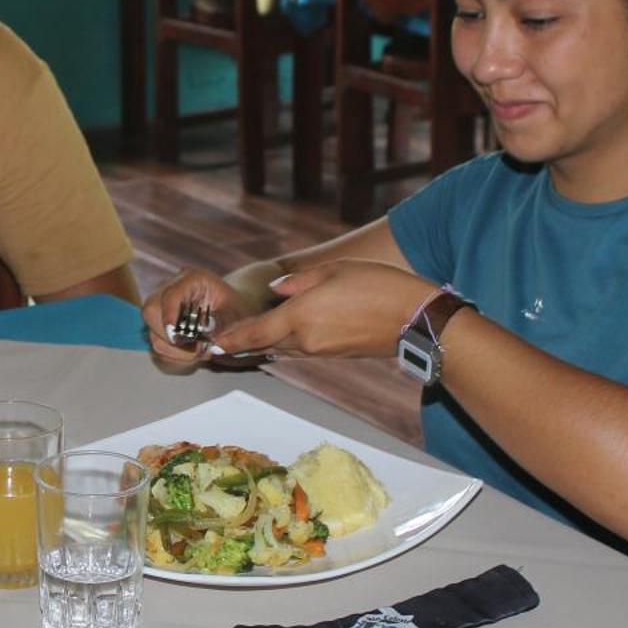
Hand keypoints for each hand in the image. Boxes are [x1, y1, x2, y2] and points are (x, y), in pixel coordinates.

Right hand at [142, 269, 254, 363]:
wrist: (234, 316)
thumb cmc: (238, 313)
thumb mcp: (238, 318)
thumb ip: (223, 330)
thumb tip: (207, 346)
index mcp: (193, 279)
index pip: (170, 295)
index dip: (169, 316)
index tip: (177, 338)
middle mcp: (172, 287)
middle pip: (151, 309)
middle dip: (169, 335)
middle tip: (195, 349)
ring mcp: (161, 304)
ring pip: (150, 329)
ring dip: (172, 348)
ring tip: (198, 351)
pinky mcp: (158, 321)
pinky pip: (155, 340)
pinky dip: (171, 353)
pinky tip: (190, 352)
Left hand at [208, 260, 432, 359]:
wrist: (415, 318)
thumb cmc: (378, 285)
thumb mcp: (334, 271)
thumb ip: (299, 282)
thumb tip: (277, 291)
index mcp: (300, 316)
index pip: (254, 332)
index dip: (231, 339)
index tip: (211, 345)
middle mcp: (305, 339)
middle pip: (265, 343)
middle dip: (245, 341)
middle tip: (222, 341)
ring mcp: (320, 351)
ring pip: (283, 347)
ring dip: (267, 342)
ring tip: (249, 337)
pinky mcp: (334, 356)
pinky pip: (301, 350)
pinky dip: (289, 343)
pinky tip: (285, 335)